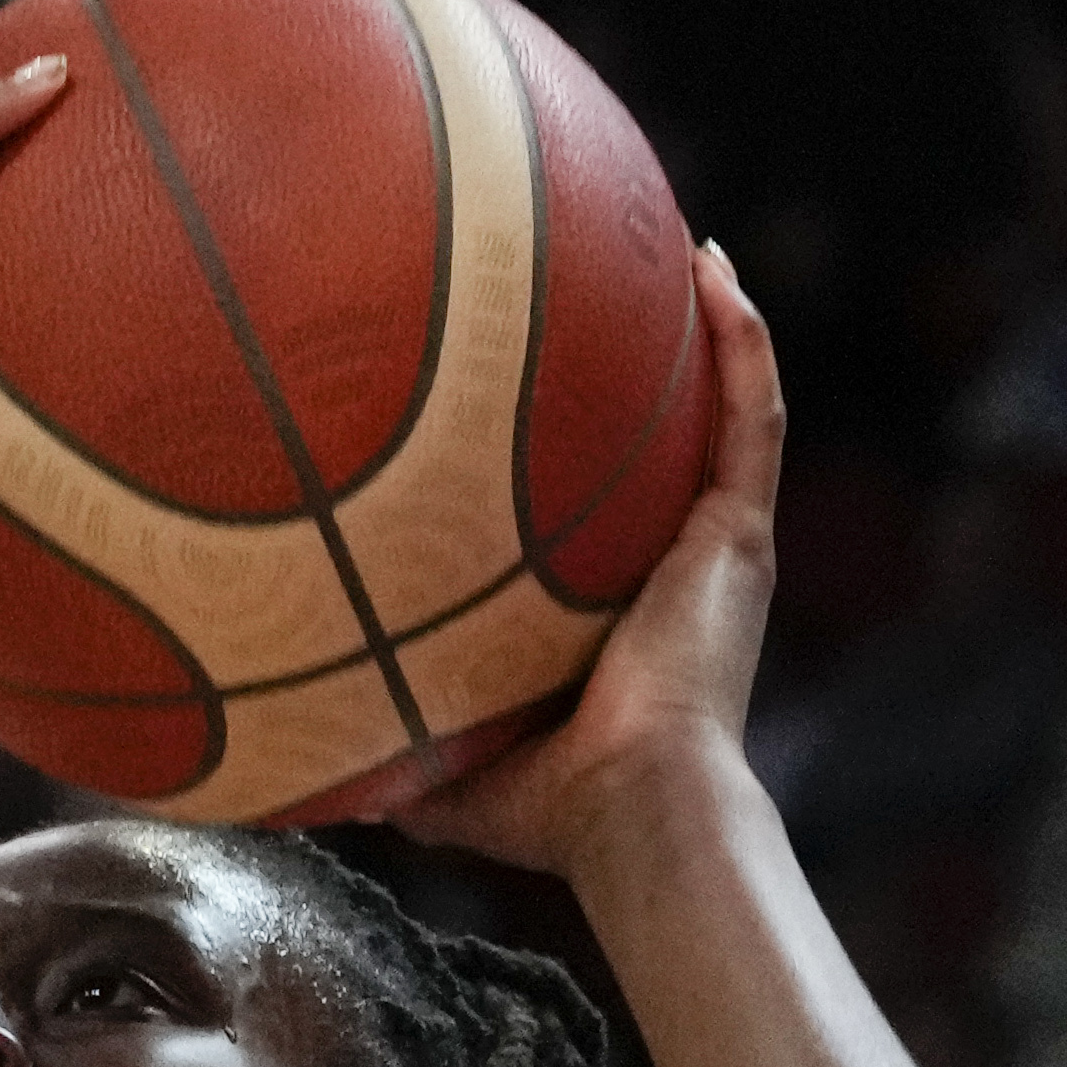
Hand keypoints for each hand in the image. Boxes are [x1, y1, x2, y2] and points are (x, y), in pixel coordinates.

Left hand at [398, 242, 781, 884]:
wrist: (634, 811)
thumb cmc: (554, 811)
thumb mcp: (454, 779)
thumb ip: (395, 762)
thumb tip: (314, 780)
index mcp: (628, 620)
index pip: (614, 523)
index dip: (594, 466)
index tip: (545, 406)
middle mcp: (682, 575)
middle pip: (676, 453)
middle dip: (659, 380)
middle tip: (623, 302)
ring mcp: (720, 549)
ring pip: (729, 414)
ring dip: (715, 333)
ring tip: (686, 255)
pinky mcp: (740, 535)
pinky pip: (752, 413)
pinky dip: (740, 340)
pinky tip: (713, 270)